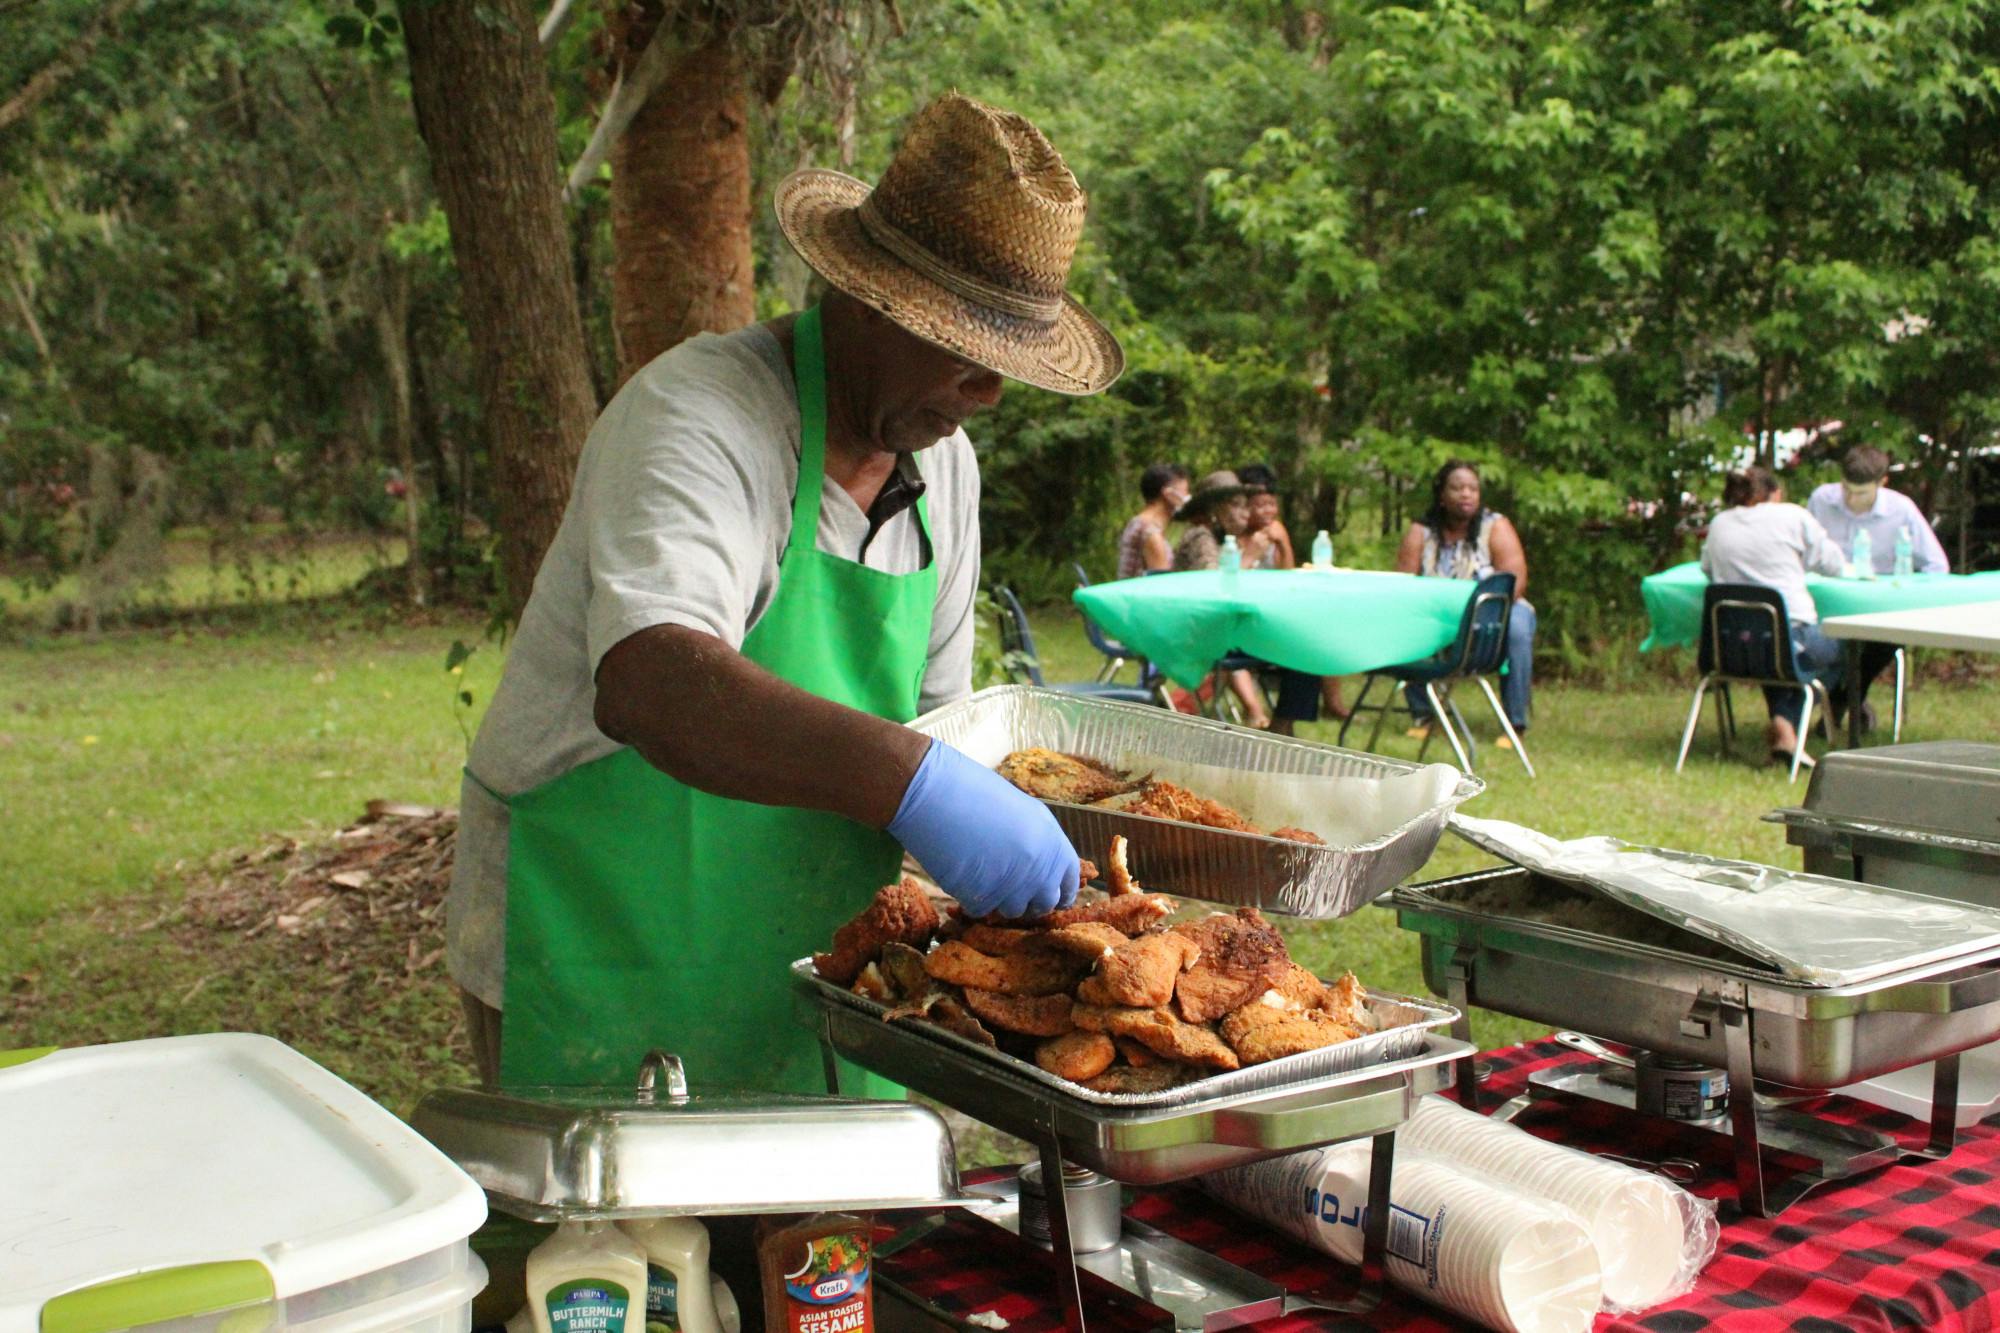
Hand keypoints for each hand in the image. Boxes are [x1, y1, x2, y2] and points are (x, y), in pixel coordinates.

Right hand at [887, 740, 1079, 918]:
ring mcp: (1012, 886)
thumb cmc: (973, 791)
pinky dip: (971, 898)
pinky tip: (962, 873)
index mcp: (1053, 843)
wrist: (935, 793)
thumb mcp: (1022, 811)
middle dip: (1029, 900)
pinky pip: (982, 910)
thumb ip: (1037, 842)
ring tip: (981, 871)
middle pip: (1044, 904)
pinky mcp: (982, 898)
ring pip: (1012, 910)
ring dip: (999, 899)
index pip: (1068, 883)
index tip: (1049, 895)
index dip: (1058, 891)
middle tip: (1010, 887)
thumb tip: (1040, 867)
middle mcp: (1039, 868)